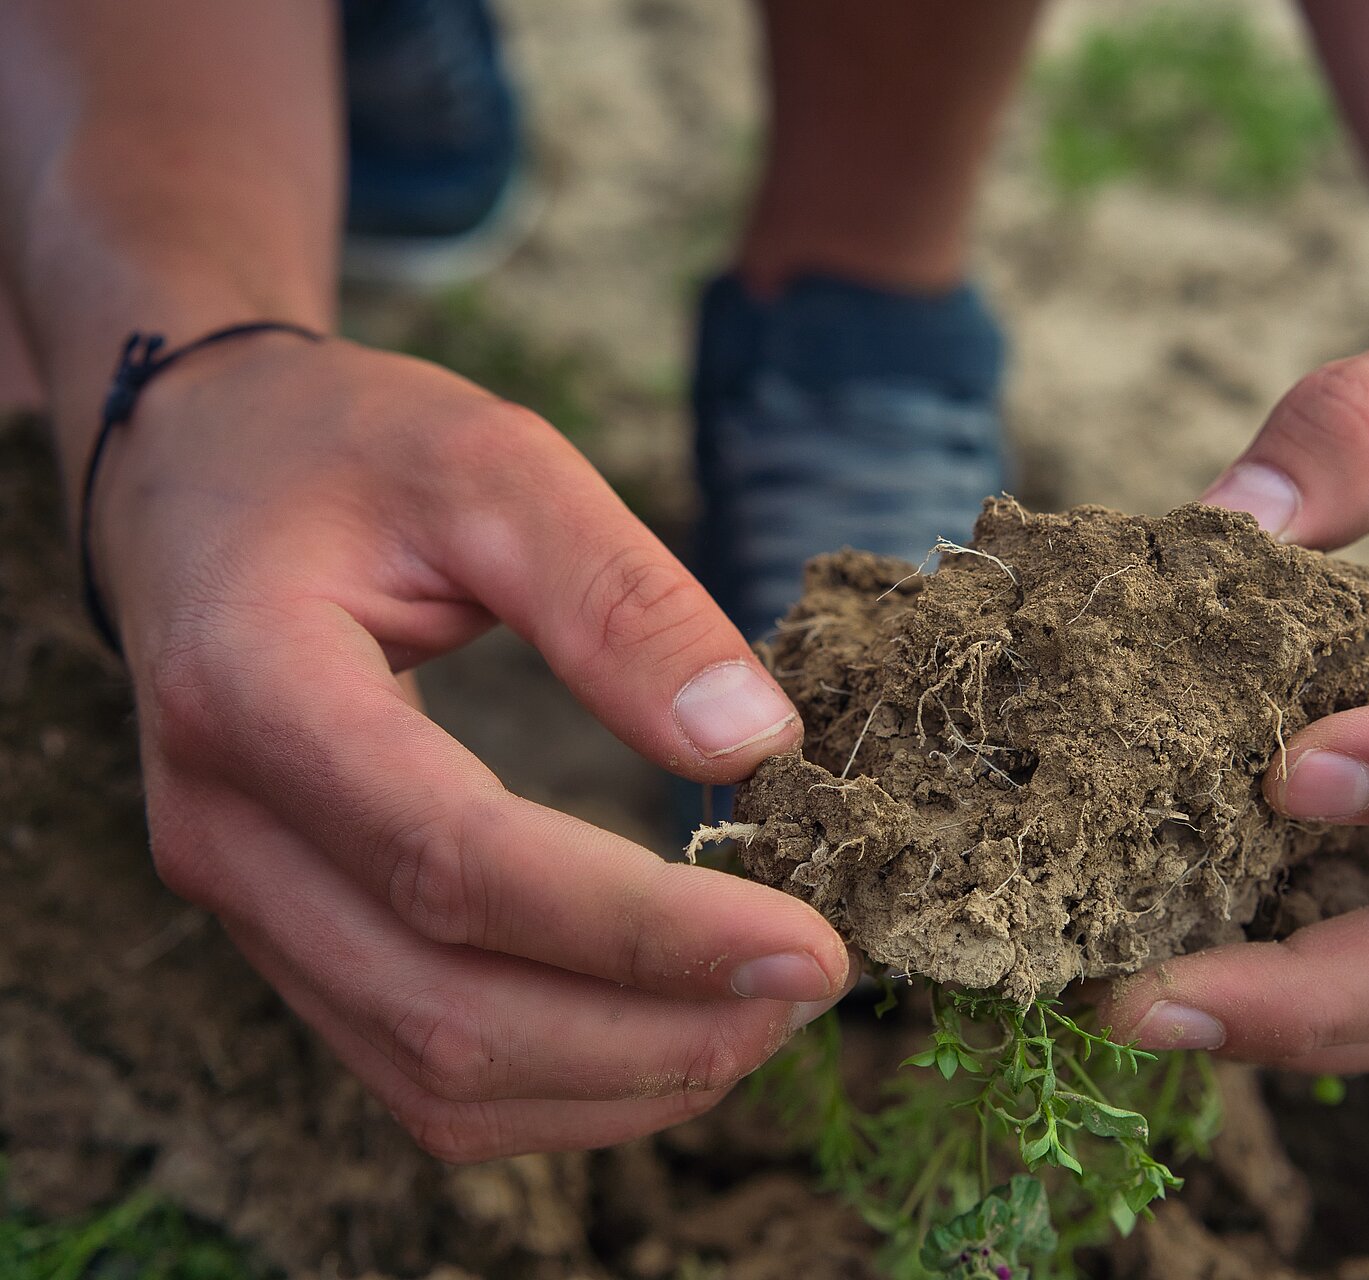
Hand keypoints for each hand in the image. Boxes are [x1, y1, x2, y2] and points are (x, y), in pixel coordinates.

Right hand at [97, 333, 851, 1158]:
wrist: (193, 471)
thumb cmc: (344, 449)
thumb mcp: (491, 464)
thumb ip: (620, 600)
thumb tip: (757, 745)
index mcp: (253, 692)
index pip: (460, 864)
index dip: (644, 931)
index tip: (808, 943)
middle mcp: (227, 833)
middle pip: (447, 1009)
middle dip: (654, 1032)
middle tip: (814, 983)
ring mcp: (243, 903)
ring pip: (432, 1076)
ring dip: (617, 1080)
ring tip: (764, 1015)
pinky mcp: (287, 936)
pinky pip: (415, 1070)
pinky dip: (558, 1087)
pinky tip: (670, 1033)